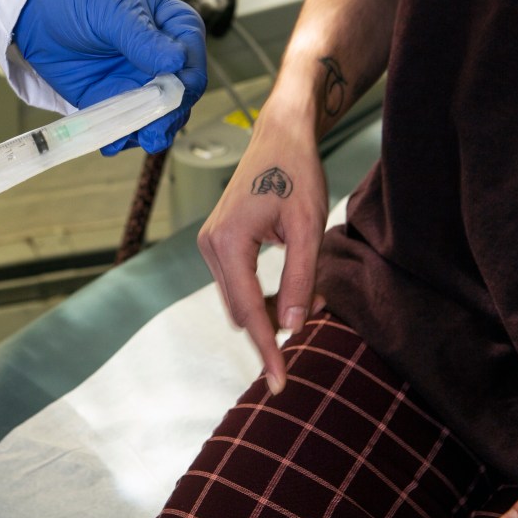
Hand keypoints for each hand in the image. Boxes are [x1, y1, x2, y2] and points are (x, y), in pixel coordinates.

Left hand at [14, 0, 206, 154]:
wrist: (36, 9)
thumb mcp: (113, 9)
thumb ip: (143, 38)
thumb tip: (176, 61)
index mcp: (174, 27)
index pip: (192, 60)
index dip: (185, 82)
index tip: (171, 96)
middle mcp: (163, 59)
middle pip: (179, 96)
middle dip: (167, 116)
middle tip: (153, 132)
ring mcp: (140, 82)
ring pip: (156, 117)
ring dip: (146, 132)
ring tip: (128, 139)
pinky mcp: (114, 100)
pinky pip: (126, 126)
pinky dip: (120, 136)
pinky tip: (109, 142)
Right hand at [197, 102, 327, 393]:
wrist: (280, 136)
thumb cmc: (296, 173)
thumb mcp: (307, 229)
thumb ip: (300, 280)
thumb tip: (293, 329)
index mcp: (228, 244)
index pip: (249, 311)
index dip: (266, 349)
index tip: (278, 382)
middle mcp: (210, 246)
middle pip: (239, 310)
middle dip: (270, 328)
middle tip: (305, 334)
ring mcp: (210, 244)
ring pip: (238, 300)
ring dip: (268, 310)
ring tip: (306, 301)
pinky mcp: (218, 241)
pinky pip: (237, 283)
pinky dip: (260, 294)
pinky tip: (288, 288)